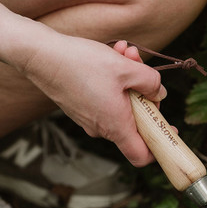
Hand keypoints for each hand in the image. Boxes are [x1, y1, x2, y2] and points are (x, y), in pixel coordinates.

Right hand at [19, 29, 166, 166]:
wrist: (39, 55)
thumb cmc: (81, 63)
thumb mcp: (126, 68)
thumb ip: (151, 82)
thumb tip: (160, 93)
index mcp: (115, 126)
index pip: (142, 155)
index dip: (159, 146)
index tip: (167, 129)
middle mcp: (101, 129)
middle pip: (135, 122)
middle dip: (144, 93)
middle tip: (141, 66)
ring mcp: (89, 119)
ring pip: (121, 105)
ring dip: (129, 81)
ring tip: (125, 52)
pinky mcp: (80, 108)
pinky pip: (105, 100)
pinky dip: (113, 81)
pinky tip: (111, 56)